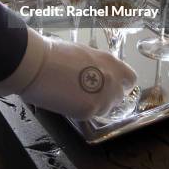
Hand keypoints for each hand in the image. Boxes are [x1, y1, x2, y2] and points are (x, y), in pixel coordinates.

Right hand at [21, 34, 136, 120]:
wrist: (39, 64)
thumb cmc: (55, 54)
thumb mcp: (83, 53)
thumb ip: (97, 64)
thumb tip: (96, 72)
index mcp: (110, 62)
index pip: (130, 78)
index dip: (121, 83)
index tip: (112, 84)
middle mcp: (112, 80)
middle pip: (120, 96)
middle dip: (108, 96)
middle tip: (90, 92)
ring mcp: (102, 97)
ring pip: (107, 108)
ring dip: (96, 104)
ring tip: (77, 96)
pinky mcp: (89, 110)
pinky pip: (91, 115)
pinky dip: (82, 111)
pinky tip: (69, 101)